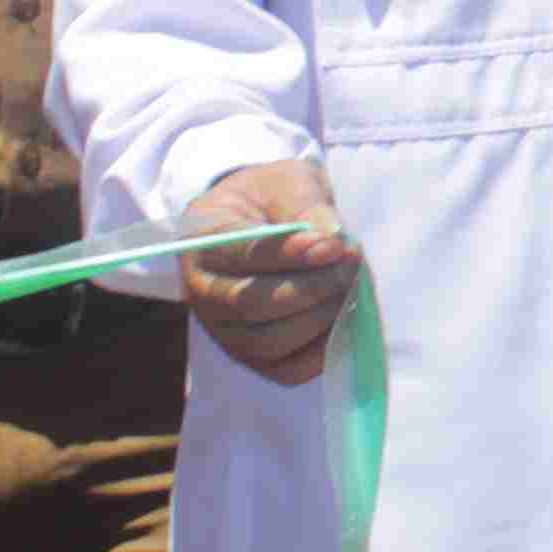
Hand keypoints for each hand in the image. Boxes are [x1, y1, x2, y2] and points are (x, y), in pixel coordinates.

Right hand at [179, 160, 357, 385]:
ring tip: (351, 283)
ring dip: (322, 315)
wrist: (259, 220)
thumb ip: (304, 202)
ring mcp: (223, 331)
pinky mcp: (251, 356)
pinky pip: (286, 370)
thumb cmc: (270, 198)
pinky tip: (344, 315)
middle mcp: (202, 293)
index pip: (242, 256)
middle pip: (252, 305)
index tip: (333, 244)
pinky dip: (322, 348)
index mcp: (201, 242)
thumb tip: (330, 235)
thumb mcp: (287, 181)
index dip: (290, 254)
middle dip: (314, 285)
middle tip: (351, 258)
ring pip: (269, 341)